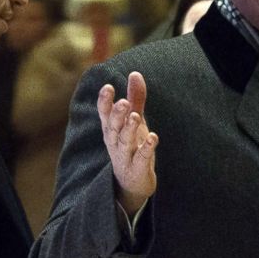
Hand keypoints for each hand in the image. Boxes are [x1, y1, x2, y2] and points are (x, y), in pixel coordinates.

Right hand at [97, 71, 157, 215]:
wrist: (133, 184)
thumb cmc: (132, 147)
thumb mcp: (133, 121)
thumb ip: (135, 98)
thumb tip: (135, 73)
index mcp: (111, 130)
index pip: (104, 114)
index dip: (105, 102)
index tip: (108, 87)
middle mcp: (115, 143)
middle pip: (113, 127)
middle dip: (117, 115)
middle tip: (123, 103)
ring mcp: (125, 157)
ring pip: (124, 142)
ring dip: (129, 130)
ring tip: (136, 116)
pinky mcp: (137, 169)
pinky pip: (141, 158)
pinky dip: (147, 148)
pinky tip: (153, 137)